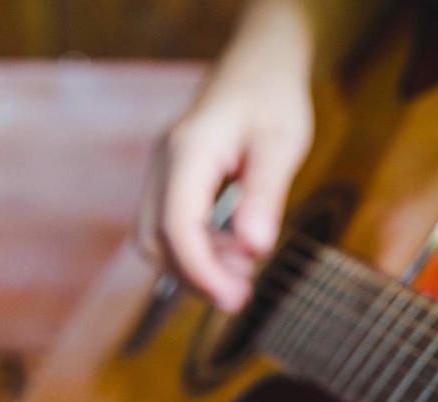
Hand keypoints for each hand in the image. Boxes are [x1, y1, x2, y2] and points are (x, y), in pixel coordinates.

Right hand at [135, 5, 314, 311]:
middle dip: (193, 277)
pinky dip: (197, 250)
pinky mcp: (173, 181)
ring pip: (157, 238)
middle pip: (155, 240)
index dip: (200, 272)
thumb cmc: (273, 100)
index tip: (234, 300)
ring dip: (195, 266)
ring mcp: (164, 172)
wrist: (258, 66)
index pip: (177, 226)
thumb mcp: (281, 145)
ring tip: (244, 272)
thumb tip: (255, 249)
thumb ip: (266, 195)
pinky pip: (171, 226)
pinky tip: (235, 251)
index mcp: (188, 152)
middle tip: (242, 296)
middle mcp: (164, 163)